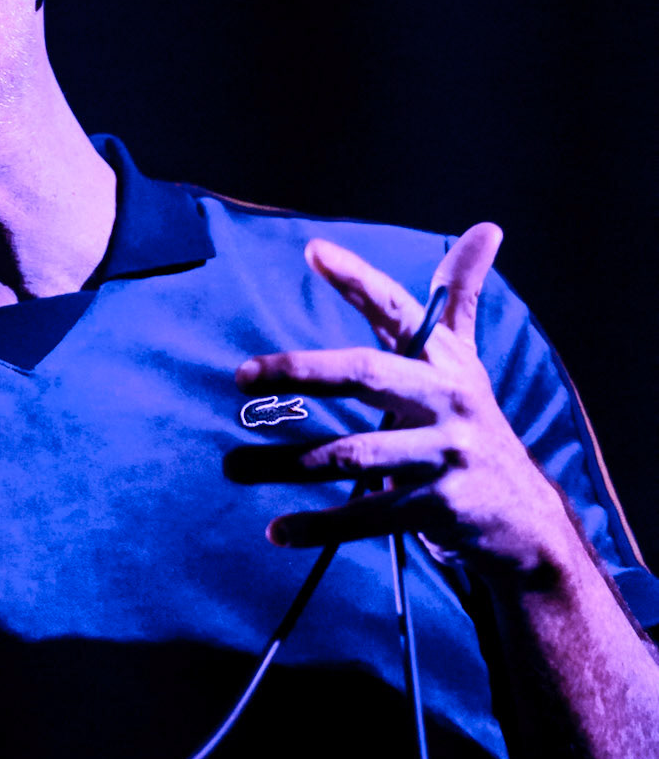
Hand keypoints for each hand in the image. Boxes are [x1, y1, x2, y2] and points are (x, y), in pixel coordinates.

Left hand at [232, 224, 582, 586]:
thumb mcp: (466, 365)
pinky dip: (320, 525)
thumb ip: (459, 299)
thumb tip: (485, 227)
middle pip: (366, 373)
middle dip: (302, 372)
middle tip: (240, 376)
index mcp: (444, 361)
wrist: (525, 523)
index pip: (397, 309)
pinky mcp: (440, 507)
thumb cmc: (473, 429)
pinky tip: (278, 532)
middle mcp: (449, 399)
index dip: (357, 279)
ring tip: (232, 467)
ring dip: (286, 464)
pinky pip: (367, 516)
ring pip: (353, 455)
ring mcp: (447, 454)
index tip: (313, 250)